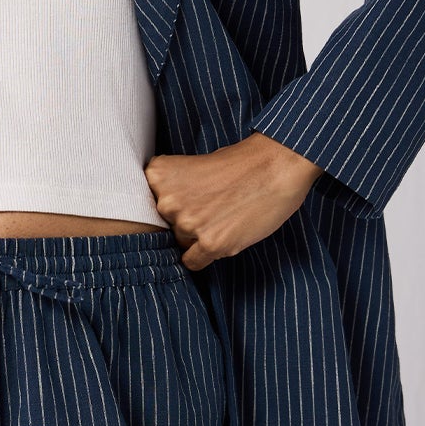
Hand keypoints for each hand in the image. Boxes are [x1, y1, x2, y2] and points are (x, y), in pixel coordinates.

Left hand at [144, 132, 321, 269]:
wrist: (277, 166)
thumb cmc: (240, 163)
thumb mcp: (192, 164)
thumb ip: (171, 188)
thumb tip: (159, 216)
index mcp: (158, 175)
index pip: (147, 204)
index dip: (169, 204)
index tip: (185, 200)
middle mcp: (167, 200)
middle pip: (164, 225)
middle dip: (184, 220)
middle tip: (210, 207)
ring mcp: (189, 224)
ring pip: (181, 243)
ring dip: (198, 236)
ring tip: (223, 215)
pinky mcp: (211, 244)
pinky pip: (192, 263)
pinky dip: (203, 256)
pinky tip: (220, 238)